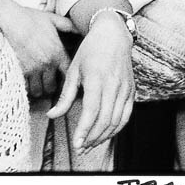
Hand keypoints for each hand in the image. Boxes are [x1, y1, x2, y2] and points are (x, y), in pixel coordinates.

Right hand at [0, 0, 76, 97]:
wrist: (8, 19)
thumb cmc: (28, 18)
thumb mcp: (51, 18)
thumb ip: (67, 25)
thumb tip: (79, 28)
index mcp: (57, 52)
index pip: (68, 75)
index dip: (65, 80)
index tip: (60, 79)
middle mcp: (47, 63)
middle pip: (51, 87)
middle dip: (48, 86)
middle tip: (43, 82)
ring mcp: (32, 69)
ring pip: (37, 91)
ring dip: (35, 88)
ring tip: (33, 83)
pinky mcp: (19, 71)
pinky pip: (24, 87)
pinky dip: (24, 86)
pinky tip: (23, 81)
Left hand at [47, 12, 134, 150]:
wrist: (113, 35)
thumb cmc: (90, 51)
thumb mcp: (73, 70)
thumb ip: (65, 96)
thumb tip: (52, 115)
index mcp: (97, 79)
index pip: (92, 111)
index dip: (84, 130)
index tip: (76, 144)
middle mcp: (114, 85)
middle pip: (105, 120)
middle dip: (92, 138)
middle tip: (80, 148)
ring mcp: (125, 89)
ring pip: (116, 121)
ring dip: (103, 137)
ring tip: (89, 144)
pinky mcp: (132, 92)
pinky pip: (125, 116)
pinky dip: (116, 129)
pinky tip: (104, 134)